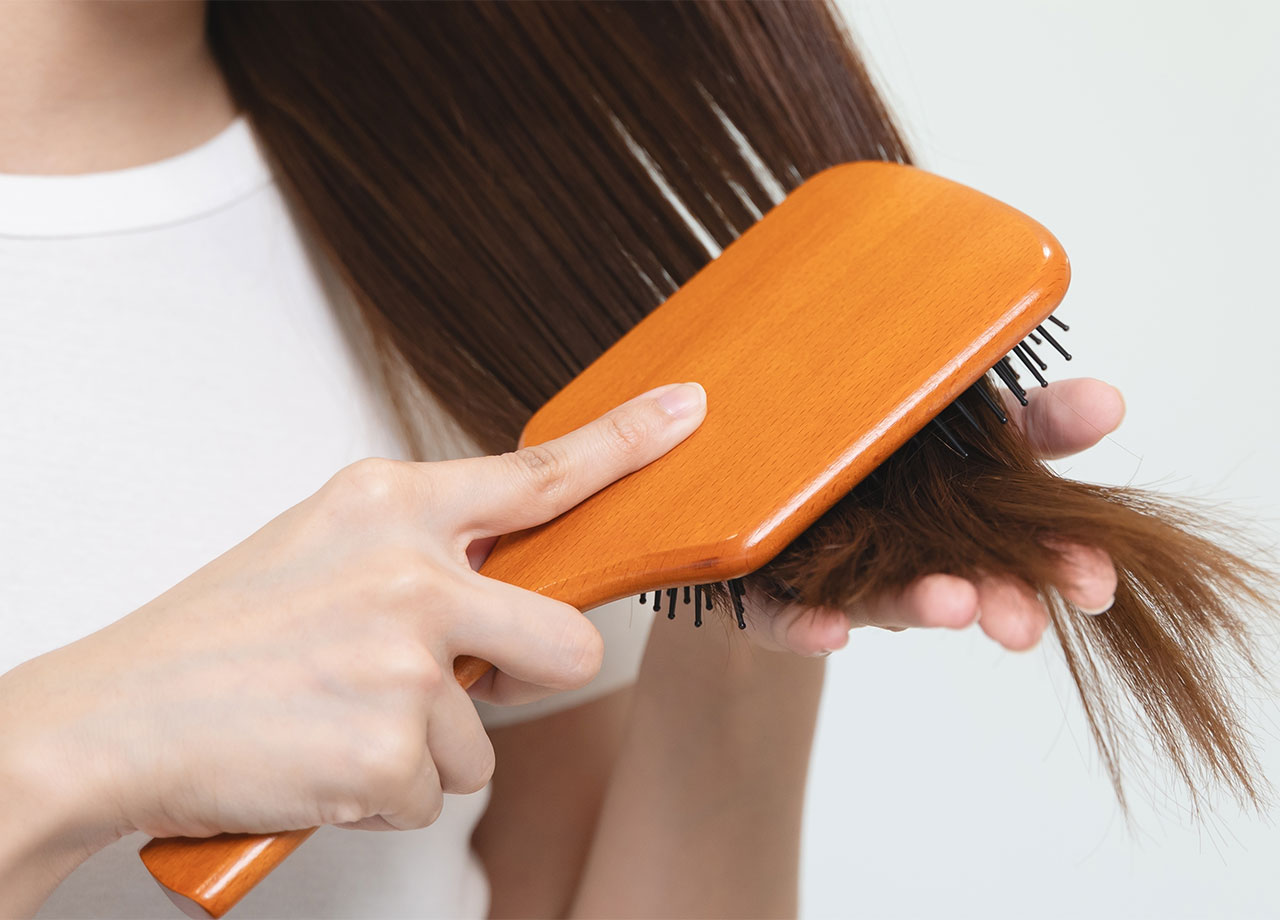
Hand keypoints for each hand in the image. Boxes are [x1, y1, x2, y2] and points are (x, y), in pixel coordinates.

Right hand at [0, 383, 705, 872]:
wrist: (111, 716)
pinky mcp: (392, 751)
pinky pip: (433, 794)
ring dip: (423, 747)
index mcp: (392, 504)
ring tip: (334, 718)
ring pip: (485, 740)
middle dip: (527, 677)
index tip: (688, 411)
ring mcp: (407, 663)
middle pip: (566, 643)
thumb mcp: (327, 545)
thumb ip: (425, 549)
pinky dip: (382, 793)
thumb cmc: (221, 633)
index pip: (537, 474)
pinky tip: (320, 759)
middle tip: (447, 680)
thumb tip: (508, 578)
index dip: (627, 444)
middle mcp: (413, 574)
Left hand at [742, 378, 1124, 654]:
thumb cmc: (856, 445)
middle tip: (1037, 617)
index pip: (1030, 513)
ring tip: (953, 605)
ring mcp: (843, 574)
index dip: (1068, 550)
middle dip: (1003, 597)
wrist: (748, 491)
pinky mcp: (774, 598)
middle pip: (968, 575)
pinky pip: (787, 616)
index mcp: (959, 493)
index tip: (1098, 580)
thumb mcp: (930, 400)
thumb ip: (1007, 409)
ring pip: (888, 598)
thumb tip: (1110, 401)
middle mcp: (910, 546)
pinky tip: (828, 630)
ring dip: (924, 604)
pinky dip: (808, 626)